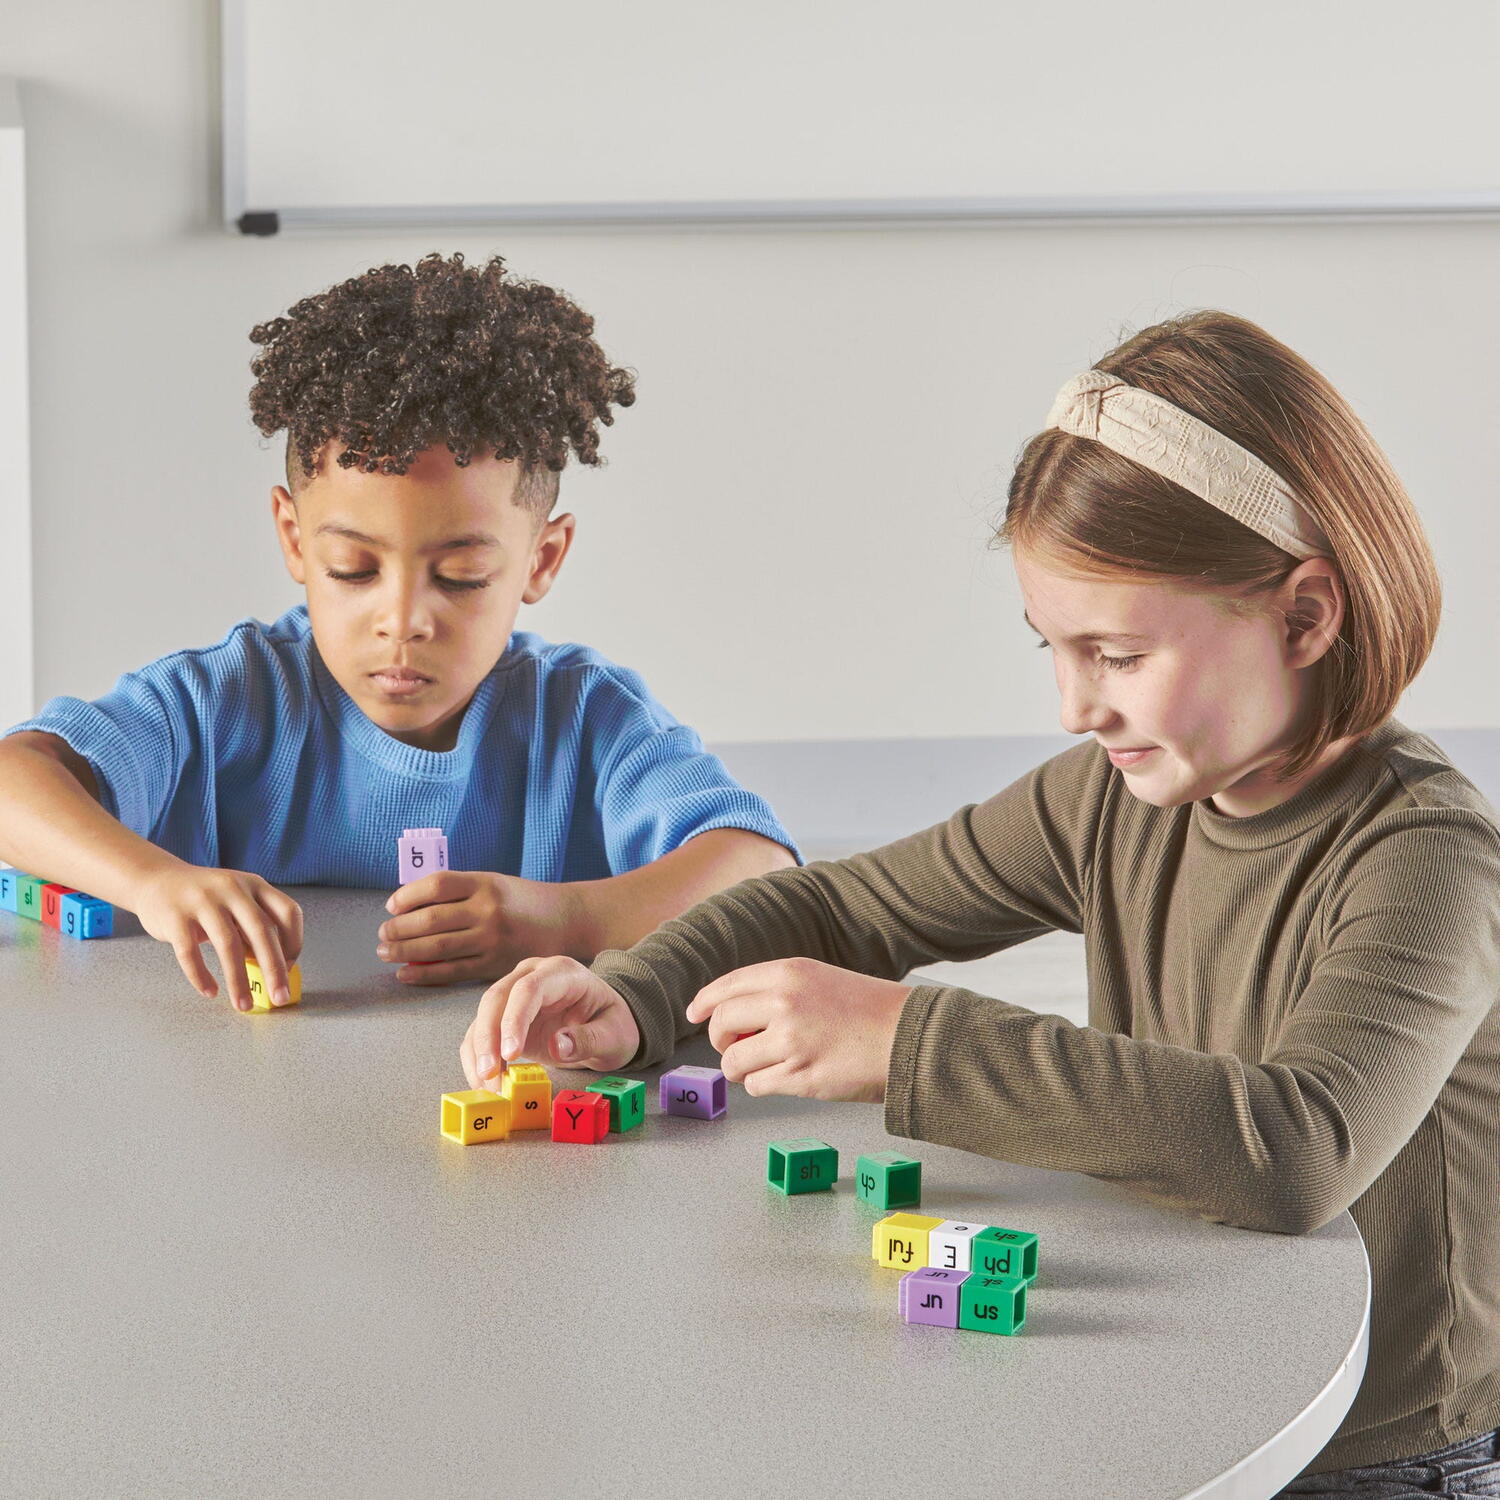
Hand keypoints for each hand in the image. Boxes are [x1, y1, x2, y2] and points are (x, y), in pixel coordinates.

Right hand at [134, 861, 303, 1011]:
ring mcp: (202, 900)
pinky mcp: (175, 917)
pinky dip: (201, 976)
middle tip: (280, 997)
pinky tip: (210, 992)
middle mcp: (232, 888)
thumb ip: (254, 926)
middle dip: (274, 969)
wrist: (155, 880)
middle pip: (262, 931)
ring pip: (228, 944)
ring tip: (243, 1004)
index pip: (288, 912)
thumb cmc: (205, 899)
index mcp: (254, 885)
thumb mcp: (236, 901)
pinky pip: (190, 953)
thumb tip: (273, 967)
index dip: (294, 942)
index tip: (290, 966)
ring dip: (238, 981)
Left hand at [378, 870, 581, 984]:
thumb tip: (408, 906)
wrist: (565, 920)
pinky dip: (425, 974)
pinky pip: (452, 971)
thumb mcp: (493, 882)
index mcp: (485, 883)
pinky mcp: (495, 964)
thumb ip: (458, 891)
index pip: (436, 885)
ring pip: (437, 947)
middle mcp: (488, 910)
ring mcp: (492, 939)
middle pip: (431, 920)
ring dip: (405, 951)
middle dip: (398, 929)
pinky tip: (406, 973)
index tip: (391, 905)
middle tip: (383, 935)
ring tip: (387, 953)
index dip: (407, 896)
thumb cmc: (522, 900)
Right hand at [460, 956, 640, 1088]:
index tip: (511, 1053)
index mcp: (562, 972)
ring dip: (479, 1052)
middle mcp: (532, 976)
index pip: (529, 989)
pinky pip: (482, 1034)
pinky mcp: (504, 1017)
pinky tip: (483, 1082)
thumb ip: (589, 1039)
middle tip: (489, 1075)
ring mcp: (514, 994)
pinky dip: (477, 1058)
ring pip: (483, 1016)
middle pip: (497, 998)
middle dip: (489, 1038)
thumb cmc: (611, 1024)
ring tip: (487, 1086)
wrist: (605, 1024)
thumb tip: (557, 1046)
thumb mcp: (613, 1034)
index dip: (515, 1020)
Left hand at [685, 958, 912, 1103]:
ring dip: (742, 1069)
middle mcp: (784, 1002)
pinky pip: (756, 1086)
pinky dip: (763, 1086)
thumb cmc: (868, 1010)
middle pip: (720, 1024)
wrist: (909, 1036)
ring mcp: (791, 1040)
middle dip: (721, 1041)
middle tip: (735, 1048)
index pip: (725, 987)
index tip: (695, 1014)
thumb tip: (733, 1016)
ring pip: (733, 1062)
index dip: (704, 1003)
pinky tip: (786, 1078)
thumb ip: (777, 990)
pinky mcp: (800, 1076)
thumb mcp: (819, 980)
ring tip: (768, 1066)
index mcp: (788, 972)